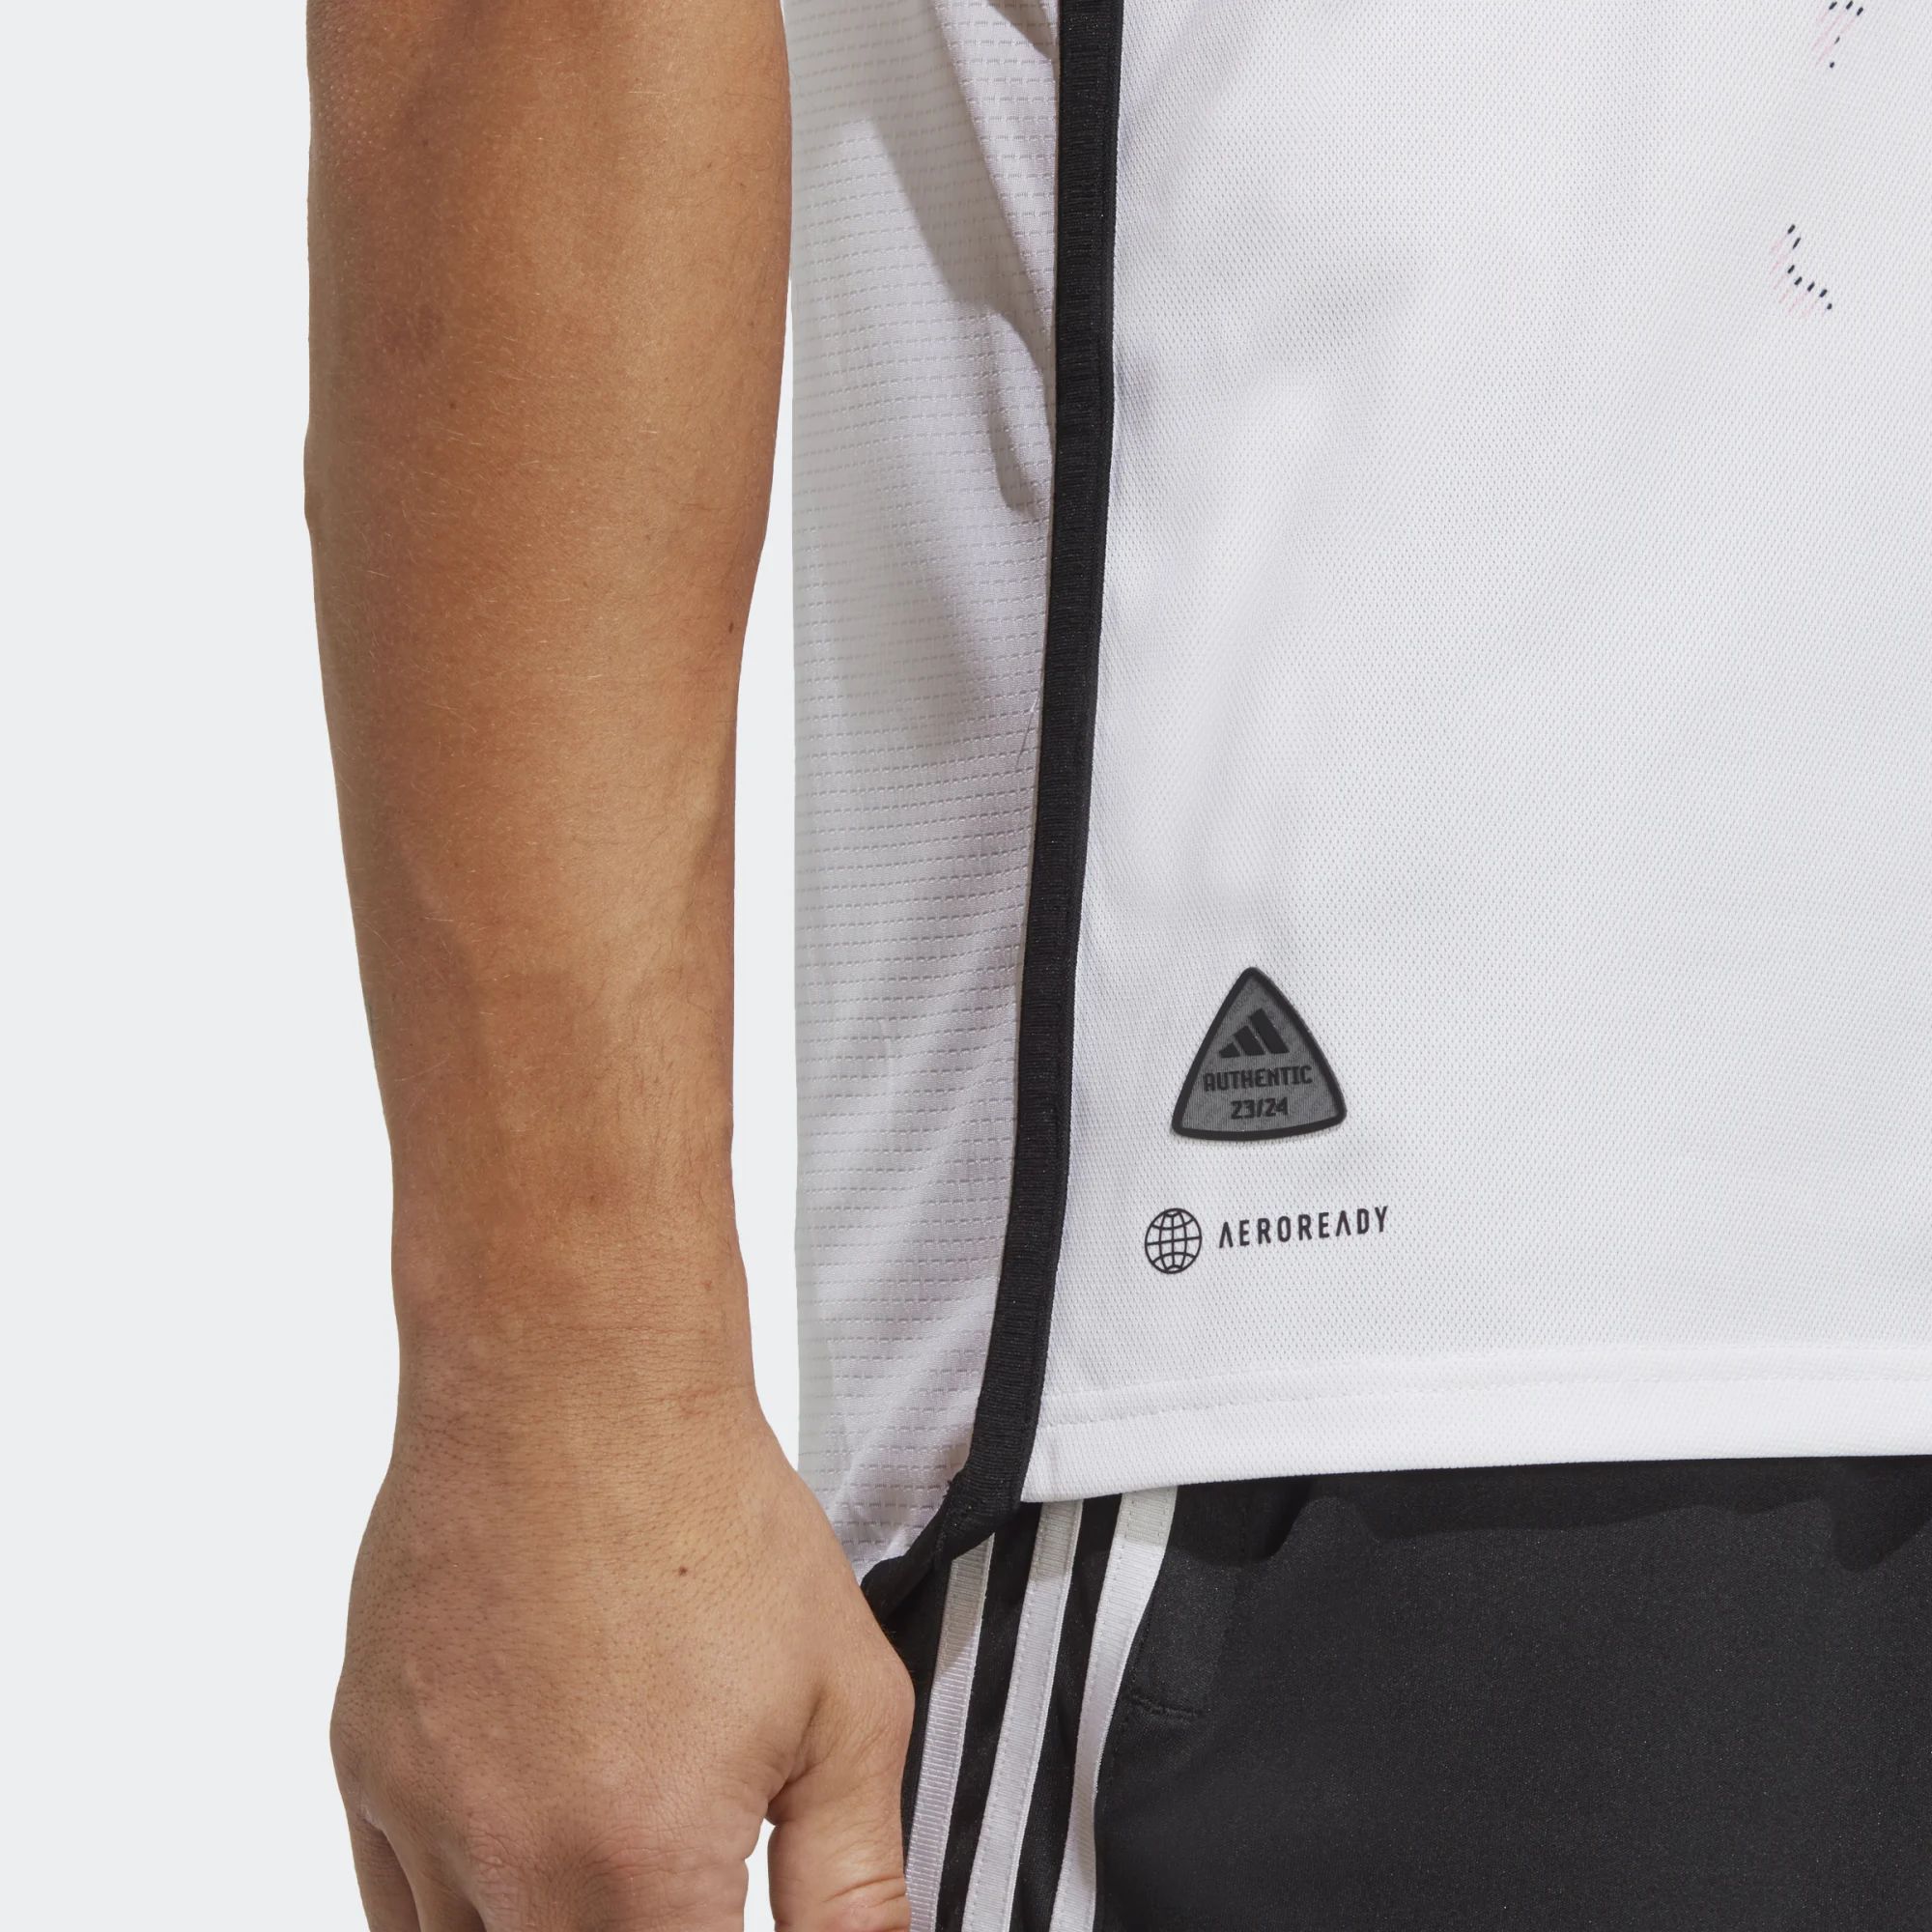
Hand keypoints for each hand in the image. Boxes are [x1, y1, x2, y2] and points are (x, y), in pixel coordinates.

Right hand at [330, 1359, 912, 1930]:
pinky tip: (522, 1852)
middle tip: (674, 1879)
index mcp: (641, 1871)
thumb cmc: (709, 1518)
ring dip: (542, 1931)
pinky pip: (390, 1906)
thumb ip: (853, 1883)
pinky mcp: (366, 1763)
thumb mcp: (846, 1705)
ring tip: (604, 1858)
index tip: (726, 1905)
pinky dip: (456, 1910)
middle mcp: (512, 1865)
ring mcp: (420, 1817)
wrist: (572, 1389)